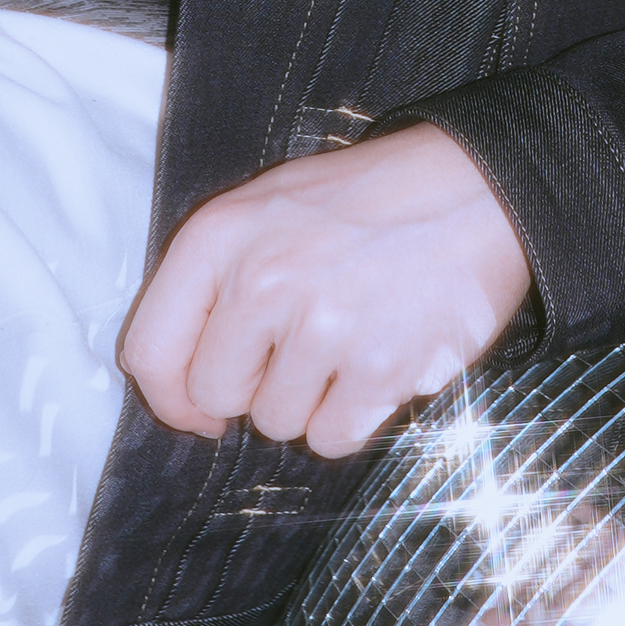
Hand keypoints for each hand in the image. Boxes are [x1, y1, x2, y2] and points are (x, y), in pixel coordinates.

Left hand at [118, 125, 533, 460]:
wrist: (476, 187)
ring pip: (277, 423)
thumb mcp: (268, 206)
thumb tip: (185, 387)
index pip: (149, 352)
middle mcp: (261, 281)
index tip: (201, 406)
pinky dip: (353, 417)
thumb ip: (215, 281)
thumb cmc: (367, 199)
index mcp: (219, 235)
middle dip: (253, 387)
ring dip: (309, 399)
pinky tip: (377, 362)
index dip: (171, 395)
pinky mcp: (379, 367)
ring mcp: (321, 327)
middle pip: (215, 397)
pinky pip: (331, 438)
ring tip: (349, 338)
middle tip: (302, 344)